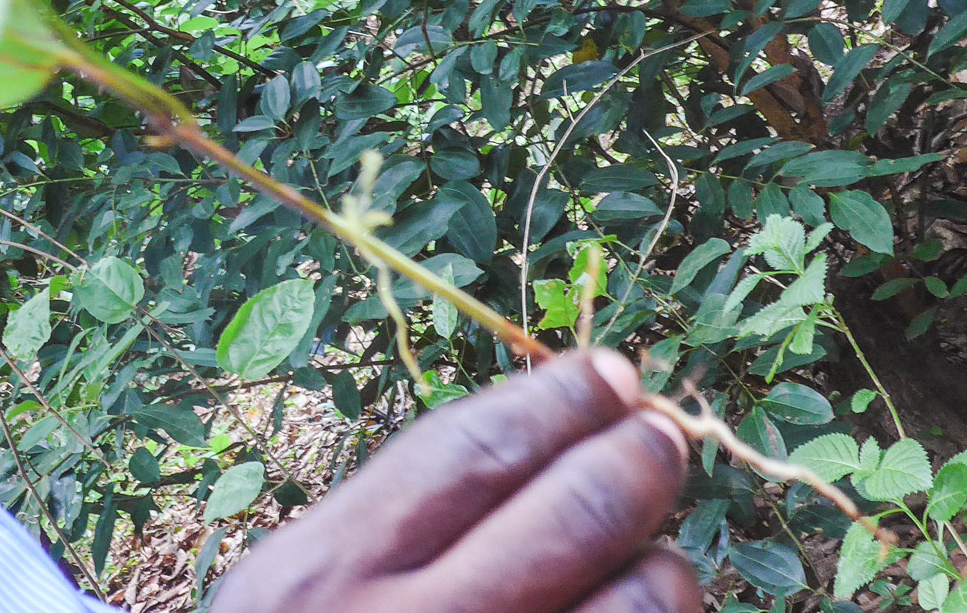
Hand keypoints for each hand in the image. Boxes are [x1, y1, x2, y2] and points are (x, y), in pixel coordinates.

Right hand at [212, 349, 697, 612]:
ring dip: (662, 569)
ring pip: (639, 604)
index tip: (610, 376)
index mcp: (324, 581)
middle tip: (659, 440)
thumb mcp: (304, 594)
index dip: (557, 402)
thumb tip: (552, 428)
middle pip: (571, 515)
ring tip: (647, 564)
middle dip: (637, 458)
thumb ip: (399, 522)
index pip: (470, 455)